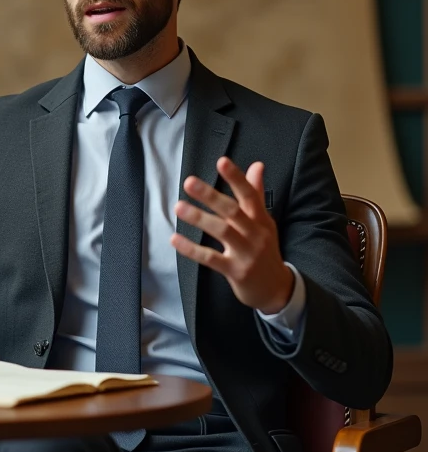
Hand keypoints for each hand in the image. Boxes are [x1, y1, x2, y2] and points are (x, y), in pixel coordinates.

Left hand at [171, 157, 293, 313]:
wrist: (276, 289)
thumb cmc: (265, 251)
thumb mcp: (264, 222)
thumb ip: (256, 193)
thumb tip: (256, 165)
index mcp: (261, 219)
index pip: (249, 194)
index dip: (236, 177)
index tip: (221, 161)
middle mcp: (255, 234)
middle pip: (233, 211)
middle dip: (210, 195)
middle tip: (189, 182)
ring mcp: (246, 253)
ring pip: (222, 231)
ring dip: (199, 218)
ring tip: (178, 207)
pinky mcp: (236, 271)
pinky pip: (211, 258)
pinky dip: (192, 249)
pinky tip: (175, 239)